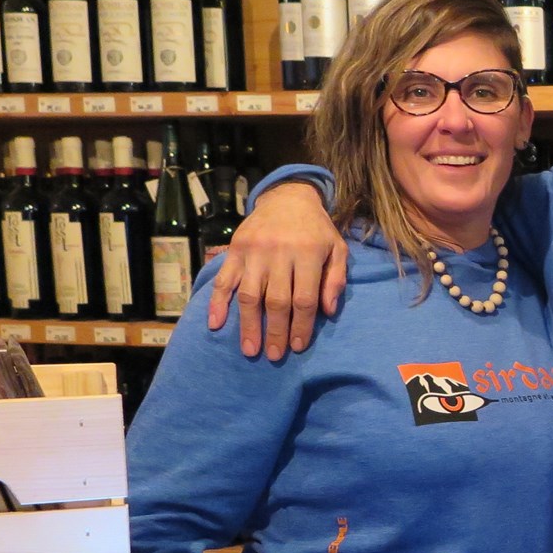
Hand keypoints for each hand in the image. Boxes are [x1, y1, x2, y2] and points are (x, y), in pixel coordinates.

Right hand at [205, 183, 346, 359]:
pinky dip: (217, 302)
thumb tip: (328, 312)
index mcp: (308, 254)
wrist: (288, 197)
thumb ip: (336, 279)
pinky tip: (215, 324)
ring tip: (250, 350)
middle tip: (274, 355)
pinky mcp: (235, 250)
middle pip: (276, 300)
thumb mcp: (337, 249)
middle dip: (276, 332)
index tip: (298, 347)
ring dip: (248, 325)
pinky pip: (224, 279)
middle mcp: (279, 253)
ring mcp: (253, 252)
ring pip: (249, 294)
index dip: (301, 325)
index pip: (304, 298)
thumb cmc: (316, 230)